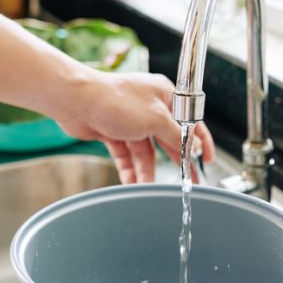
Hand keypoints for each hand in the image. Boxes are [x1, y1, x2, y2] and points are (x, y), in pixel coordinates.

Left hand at [58, 71, 214, 183]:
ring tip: (149, 187)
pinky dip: (129, 169)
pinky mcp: (114, 131)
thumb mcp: (156, 119)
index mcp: (164, 95)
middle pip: (168, 140)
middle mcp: (149, 107)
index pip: (189, 122)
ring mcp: (131, 120)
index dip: (200, 141)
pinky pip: (127, 155)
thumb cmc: (114, 99)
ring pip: (145, 151)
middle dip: (174, 162)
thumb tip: (192, 148)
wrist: (75, 101)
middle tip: (185, 182)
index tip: (207, 159)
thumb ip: (177, 136)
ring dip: (146, 170)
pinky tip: (132, 183)